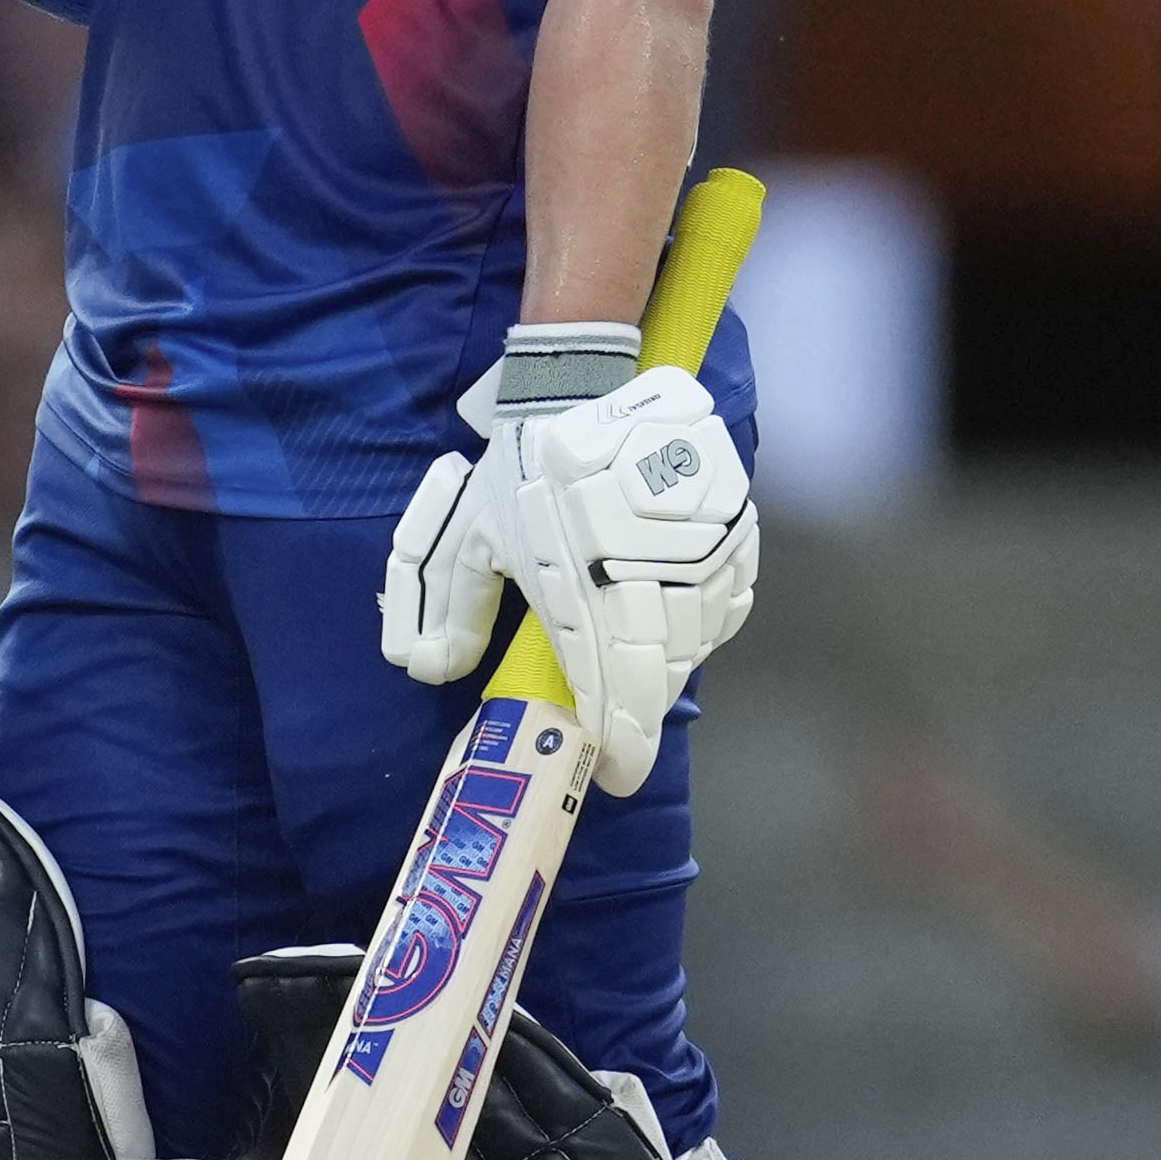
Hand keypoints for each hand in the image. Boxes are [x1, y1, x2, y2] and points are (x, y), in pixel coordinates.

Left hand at [381, 338, 758, 790]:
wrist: (586, 386)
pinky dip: (703, 621)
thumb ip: (452, 605)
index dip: (619, 740)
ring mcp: (704, 548)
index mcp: (584, 582)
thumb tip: (424, 670)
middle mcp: (652, 572)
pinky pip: (728, 598)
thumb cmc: (523, 467)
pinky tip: (676, 620)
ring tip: (638, 668)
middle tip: (620, 728)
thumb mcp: (474, 534)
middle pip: (661, 671)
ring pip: (699, 636)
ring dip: (669, 664)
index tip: (616, 773)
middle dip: (640, 709)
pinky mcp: (736, 525)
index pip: (613, 685)